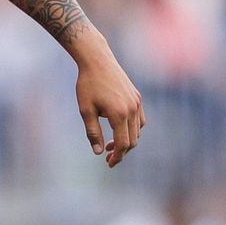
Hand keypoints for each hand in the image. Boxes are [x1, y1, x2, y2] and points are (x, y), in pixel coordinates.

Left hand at [73, 36, 145, 167]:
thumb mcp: (85, 110)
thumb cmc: (87, 85)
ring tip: (110, 145)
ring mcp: (137, 103)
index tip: (108, 163)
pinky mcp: (138, 97)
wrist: (97, 61)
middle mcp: (132, 109)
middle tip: (107, 157)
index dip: (117, 157)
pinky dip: (132, 129)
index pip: (123, 144)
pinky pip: (140, 120)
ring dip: (126, 141)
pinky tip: (119, 130)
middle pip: (132, 140)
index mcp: (119, 114)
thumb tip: (97, 152)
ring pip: (138, 131)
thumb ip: (92, 132)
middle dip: (121, 152)